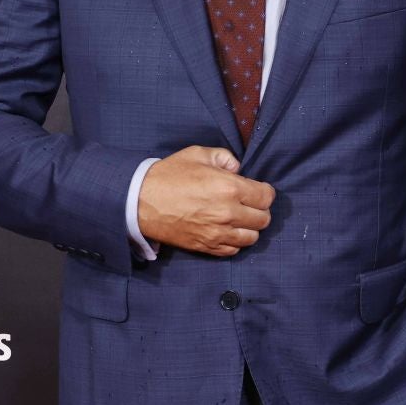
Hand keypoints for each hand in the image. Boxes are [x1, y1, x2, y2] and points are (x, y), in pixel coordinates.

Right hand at [137, 146, 274, 256]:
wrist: (139, 201)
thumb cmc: (168, 175)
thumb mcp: (198, 154)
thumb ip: (225, 158)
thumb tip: (238, 169)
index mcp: (229, 188)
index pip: (266, 196)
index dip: (264, 192)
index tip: (257, 189)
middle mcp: (227, 213)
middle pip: (263, 219)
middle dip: (259, 209)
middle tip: (247, 203)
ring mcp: (217, 233)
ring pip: (252, 237)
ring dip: (249, 227)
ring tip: (238, 218)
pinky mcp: (206, 247)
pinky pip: (233, 250)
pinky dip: (234, 241)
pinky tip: (226, 230)